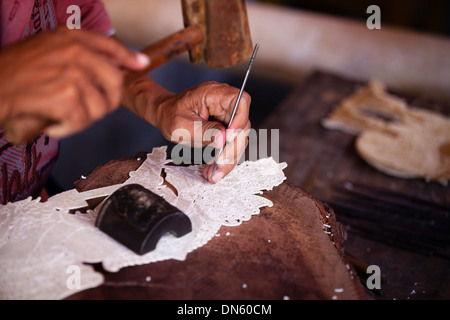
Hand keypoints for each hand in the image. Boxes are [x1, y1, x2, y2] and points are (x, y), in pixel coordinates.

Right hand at [0, 27, 149, 142]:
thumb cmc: (15, 70)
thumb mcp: (48, 48)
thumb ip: (80, 52)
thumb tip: (122, 63)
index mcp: (71, 37)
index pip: (110, 46)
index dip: (128, 57)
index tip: (140, 64)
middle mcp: (76, 51)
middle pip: (115, 82)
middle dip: (108, 102)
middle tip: (91, 110)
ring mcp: (73, 73)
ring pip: (100, 106)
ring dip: (84, 119)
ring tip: (64, 116)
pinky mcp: (66, 95)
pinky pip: (83, 120)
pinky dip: (68, 129)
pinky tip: (54, 124)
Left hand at [154, 81, 250, 182]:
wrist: (165, 114)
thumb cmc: (170, 114)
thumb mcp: (181, 125)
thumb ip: (203, 131)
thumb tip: (223, 139)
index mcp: (213, 93)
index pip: (240, 100)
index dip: (240, 119)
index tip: (228, 138)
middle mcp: (224, 103)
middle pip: (242, 125)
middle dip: (233, 148)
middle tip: (220, 164)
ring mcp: (226, 115)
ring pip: (239, 138)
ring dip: (229, 158)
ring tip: (215, 173)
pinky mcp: (225, 127)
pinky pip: (231, 144)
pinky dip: (224, 158)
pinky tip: (214, 169)